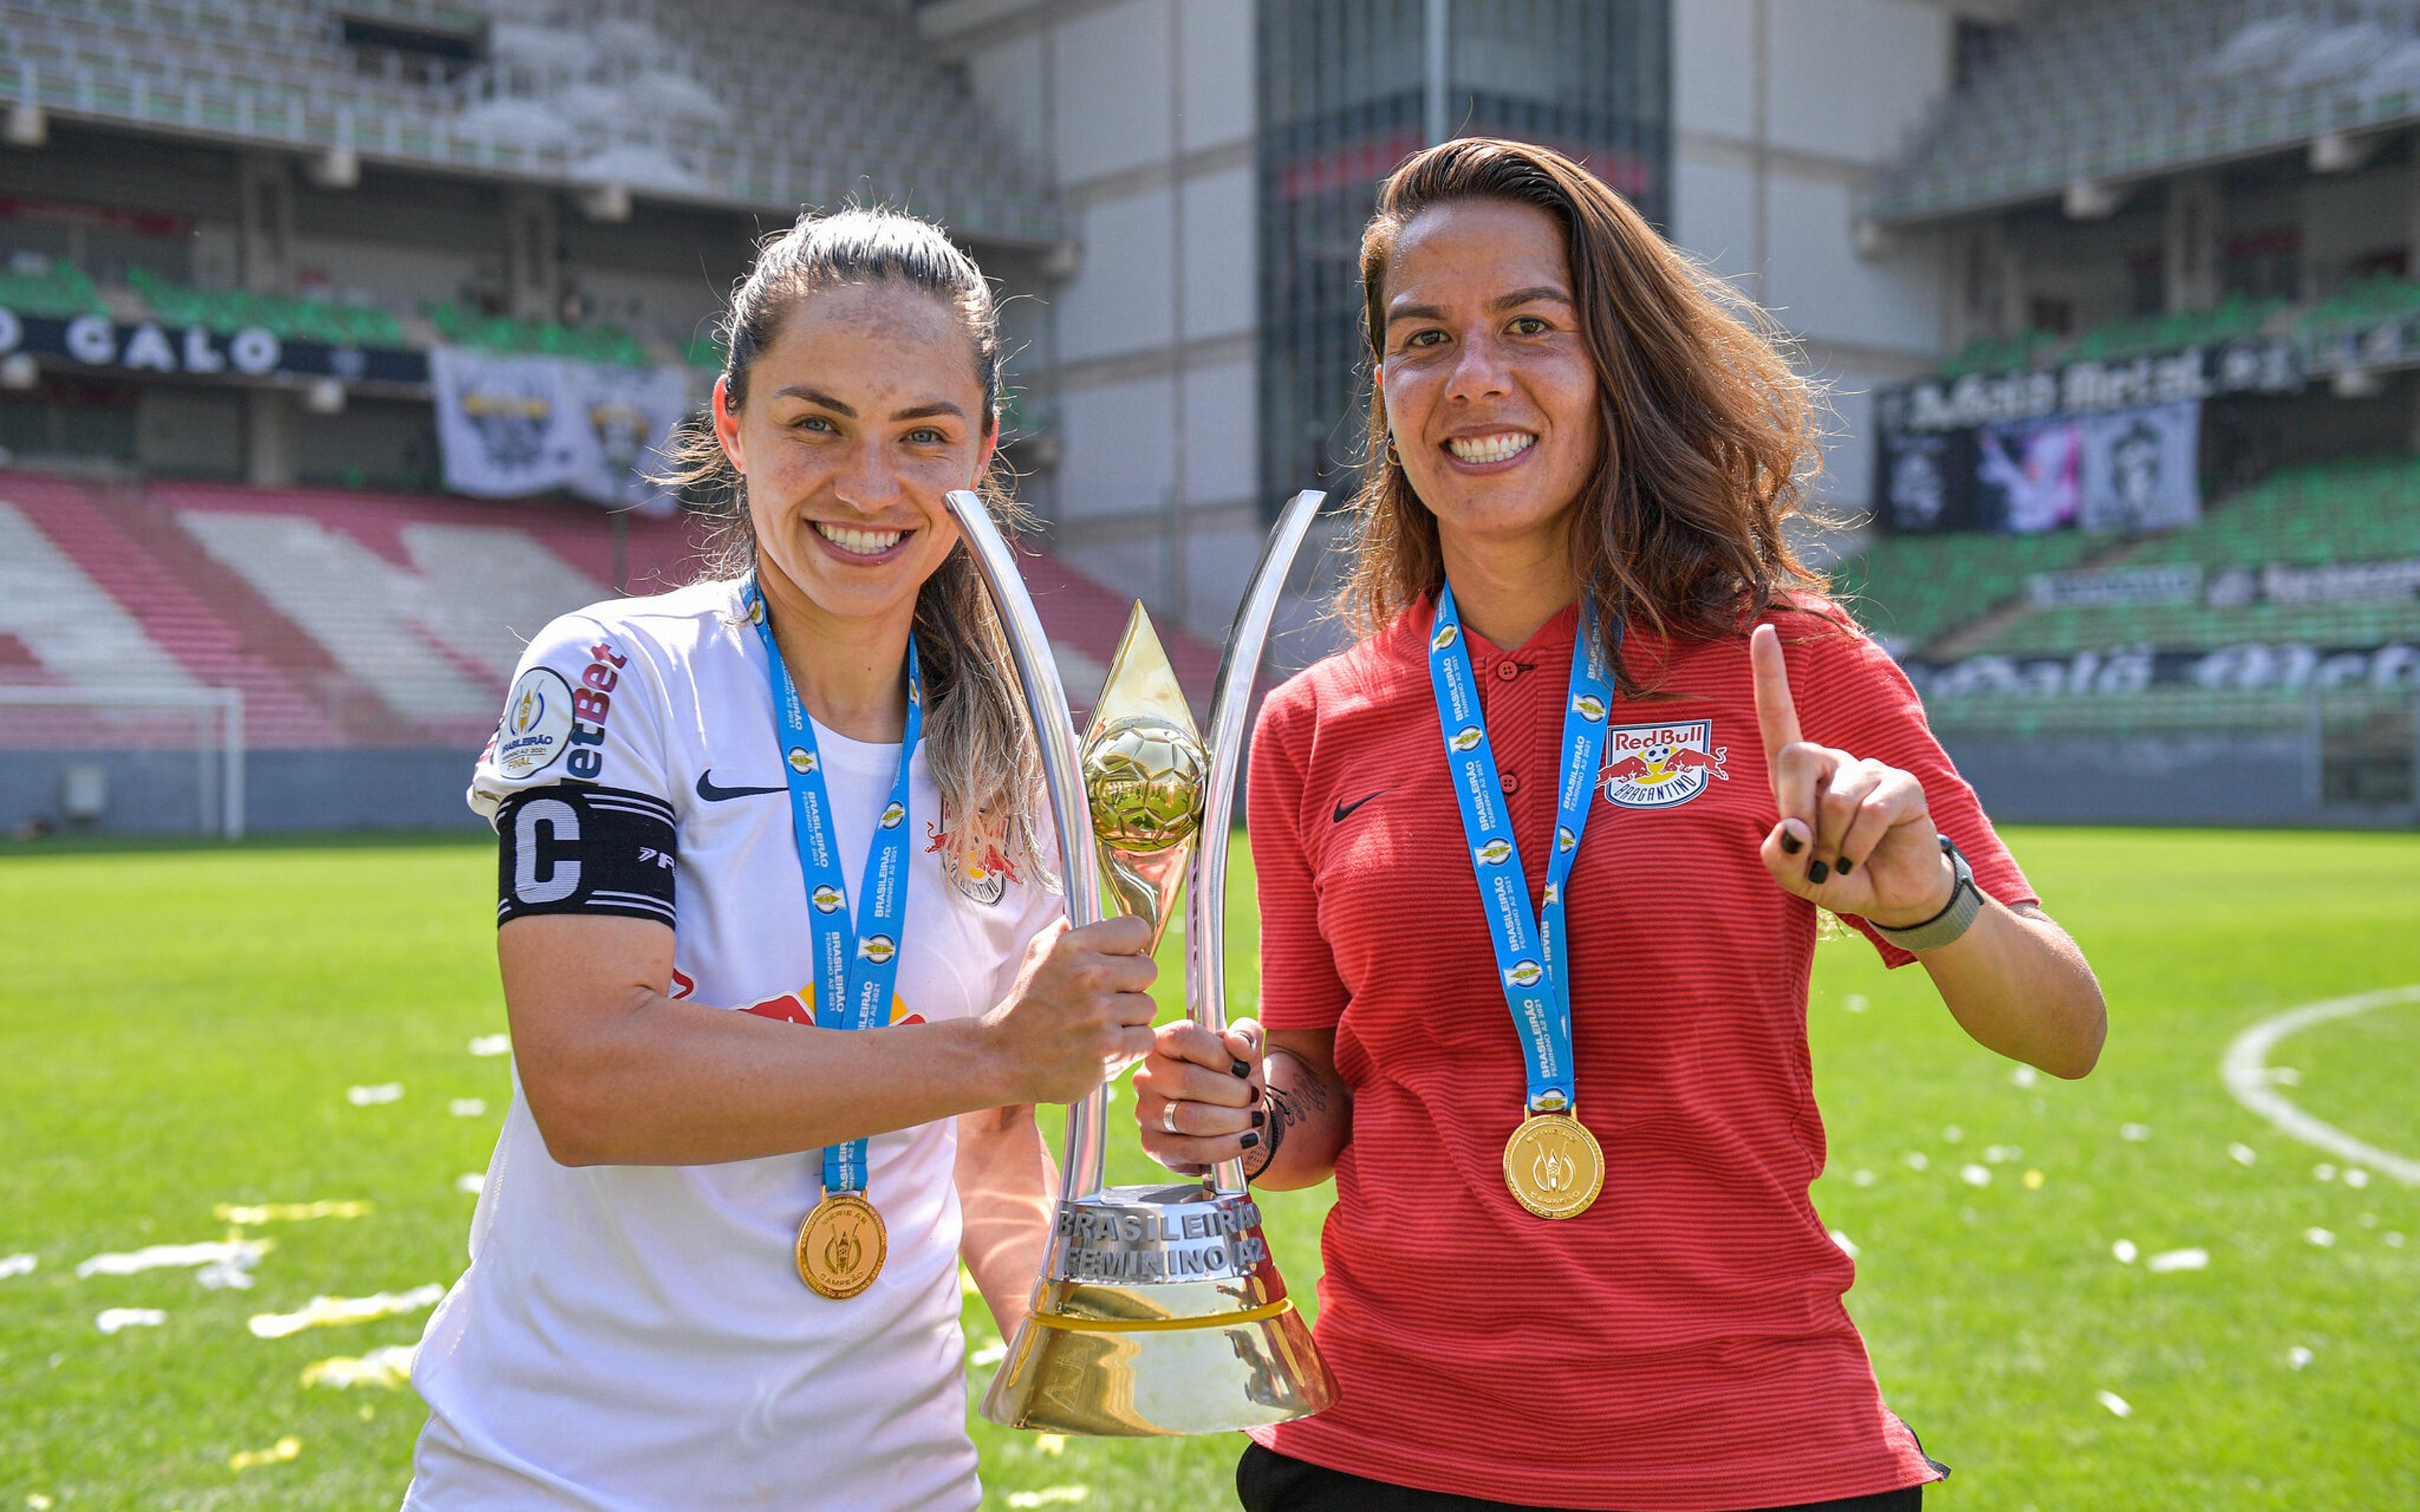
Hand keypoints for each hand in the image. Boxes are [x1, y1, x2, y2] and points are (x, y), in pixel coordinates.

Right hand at [979, 915, 1159, 1104]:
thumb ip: (1065, 932)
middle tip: (1109, 997)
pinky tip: (1106, 1046)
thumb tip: (1086, 916)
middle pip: (1148, 969)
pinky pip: (1146, 1038)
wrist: (1005, 1057)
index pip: (1136, 930)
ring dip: (1130, 1018)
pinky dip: (1131, 1046)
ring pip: (1148, 1006)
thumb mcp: (1037, 955)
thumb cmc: (1026, 1005)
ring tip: (1102, 1024)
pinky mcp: (1110, 1048)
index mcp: (1073, 946)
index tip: (1121, 959)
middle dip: (1132, 984)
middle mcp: (1088, 975)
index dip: (1132, 946)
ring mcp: (1100, 1013)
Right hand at [1132, 1016, 1263, 1174]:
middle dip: (1232, 1092)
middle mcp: (1147, 1076)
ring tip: (1252, 1119)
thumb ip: (1247, 1036)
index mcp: (1164, 1043)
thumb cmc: (1235, 1081)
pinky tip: (1245, 1140)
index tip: (1242, 1068)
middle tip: (1252, 1097)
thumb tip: (1237, 1044)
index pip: (1182, 1036)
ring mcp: (1146, 1111)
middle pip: (1188, 1080)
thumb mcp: (1246, 1052)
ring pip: (1190, 1117)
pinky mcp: (1152, 1144)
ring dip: (1232, 1121)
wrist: (1235, 1122)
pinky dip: (1224, 1146)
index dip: (1218, 1053)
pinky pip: (1189, 1148)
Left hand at [1751, 624, 1955, 928]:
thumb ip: (1779, 861)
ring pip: (1838, 800)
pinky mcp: (1902, 786)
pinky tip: (1860, 859)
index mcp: (1797, 778)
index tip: (1761, 630)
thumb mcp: (1796, 877)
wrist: (1893, 898)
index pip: (1779, 719)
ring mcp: (1869, 772)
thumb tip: (1792, 832)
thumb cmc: (1836, 876)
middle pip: (1797, 755)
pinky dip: (1858, 847)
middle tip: (1808, 852)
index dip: (1769, 675)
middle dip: (1795, 807)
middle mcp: (1832, 764)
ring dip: (1834, 844)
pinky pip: (1870, 814)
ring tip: (1842, 861)